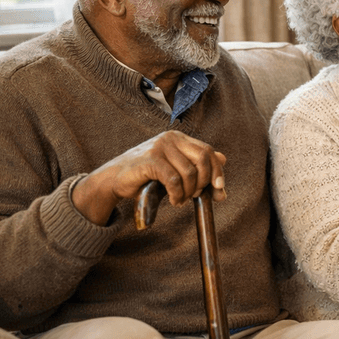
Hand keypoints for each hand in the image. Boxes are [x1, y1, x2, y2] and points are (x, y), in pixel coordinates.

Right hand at [73, 130, 226, 224]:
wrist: (114, 179)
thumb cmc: (147, 175)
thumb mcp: (175, 168)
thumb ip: (197, 163)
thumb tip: (224, 160)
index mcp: (179, 138)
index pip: (208, 151)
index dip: (218, 171)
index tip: (220, 189)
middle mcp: (170, 138)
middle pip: (204, 158)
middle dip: (206, 181)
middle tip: (196, 195)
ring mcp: (159, 147)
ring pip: (190, 172)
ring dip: (189, 192)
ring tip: (181, 200)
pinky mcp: (150, 160)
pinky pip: (174, 180)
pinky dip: (178, 194)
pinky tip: (174, 201)